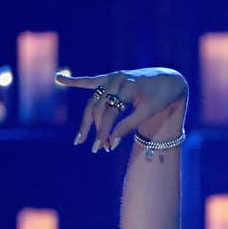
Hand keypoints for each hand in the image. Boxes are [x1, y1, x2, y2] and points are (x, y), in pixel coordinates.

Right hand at [59, 67, 187, 151]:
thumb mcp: (149, 111)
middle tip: (97, 149)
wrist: (169, 80)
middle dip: (97, 130)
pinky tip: (58, 79)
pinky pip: (90, 81)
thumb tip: (113, 140)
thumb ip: (130, 124)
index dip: (106, 130)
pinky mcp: (110, 79)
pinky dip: (76, 82)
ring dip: (87, 121)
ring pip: (93, 101)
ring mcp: (112, 78)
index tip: (106, 146)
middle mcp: (117, 79)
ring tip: (79, 139)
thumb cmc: (161, 97)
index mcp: (128, 86)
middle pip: (98, 107)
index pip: (111, 111)